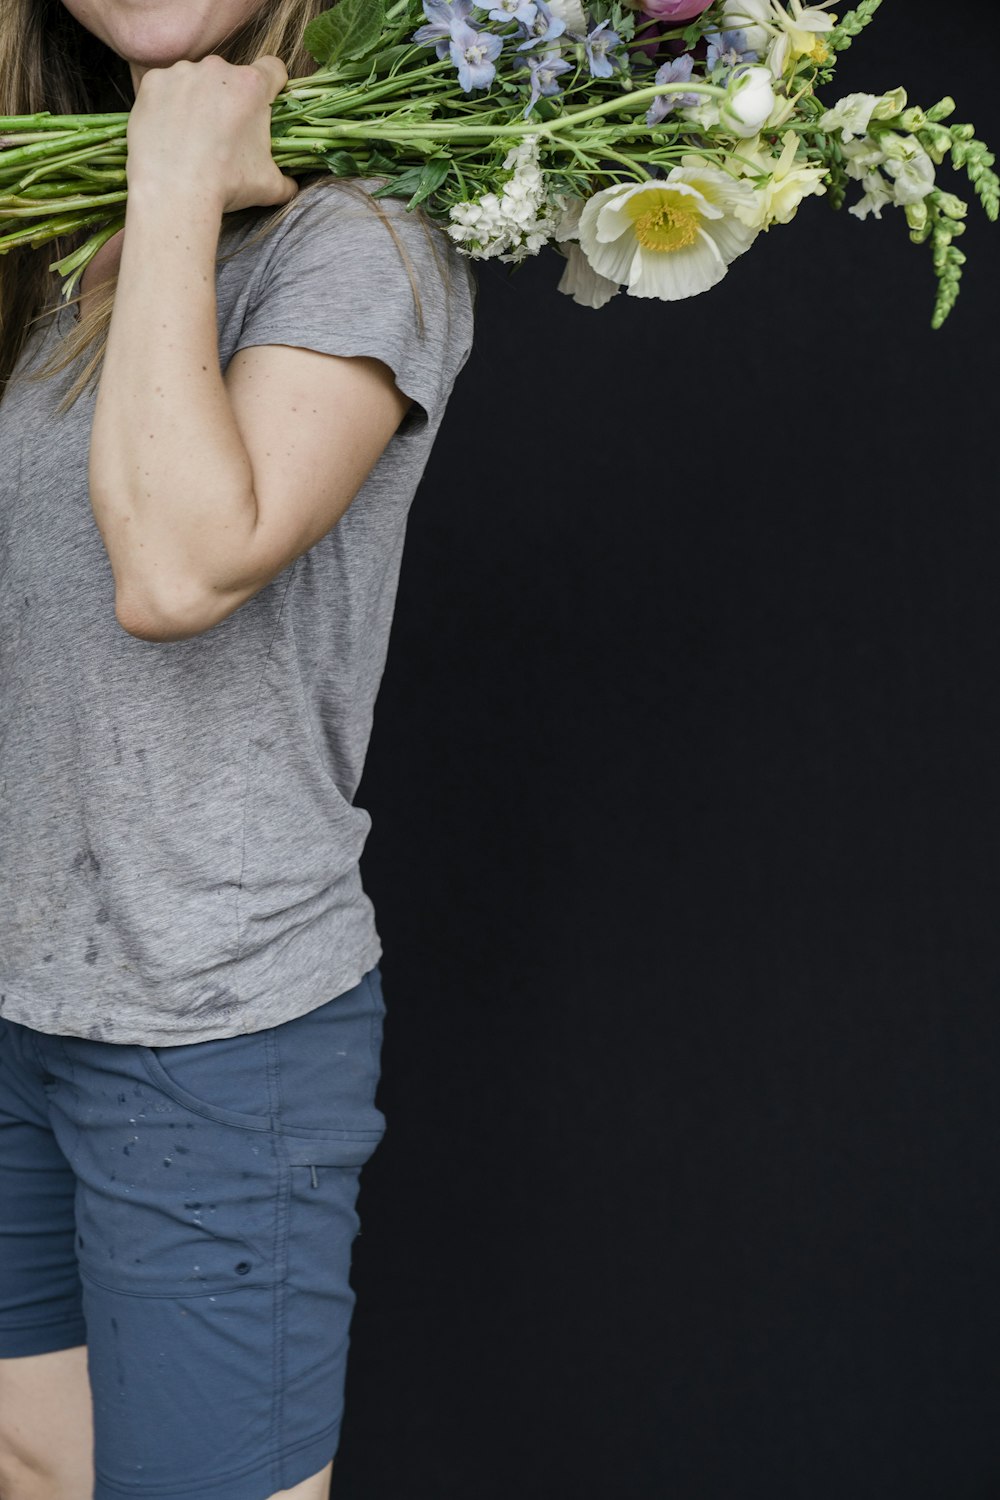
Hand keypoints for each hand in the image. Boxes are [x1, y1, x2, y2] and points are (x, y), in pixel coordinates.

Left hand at [126, 54, 298, 214]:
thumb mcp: (269, 186)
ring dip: (198, 100)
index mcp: (252, 86)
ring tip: (191, 136)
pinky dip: (168, 105)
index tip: (266, 104)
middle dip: (230, 99)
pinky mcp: (153, 82)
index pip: (274, 69)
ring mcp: (182, 72)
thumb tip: (292, 185)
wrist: (174, 192)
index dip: (273, 86)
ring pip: (196, 81)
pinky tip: (169, 132)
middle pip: (231, 77)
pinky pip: (166, 88)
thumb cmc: (226, 186)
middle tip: (223, 135)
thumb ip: (286, 180)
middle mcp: (218, 69)